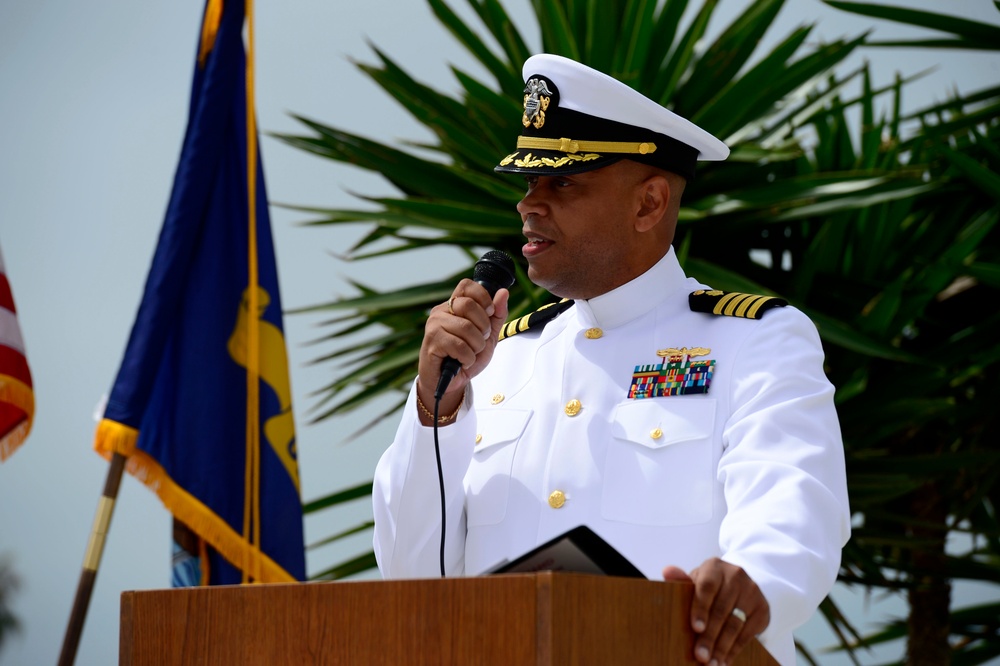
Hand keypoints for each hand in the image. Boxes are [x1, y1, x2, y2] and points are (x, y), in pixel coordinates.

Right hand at [416, 279, 508, 422]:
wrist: (450, 382)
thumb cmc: (466, 356)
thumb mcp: (488, 335)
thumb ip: (497, 315)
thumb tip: (503, 292)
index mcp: (454, 305)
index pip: (466, 286)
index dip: (483, 297)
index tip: (489, 313)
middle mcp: (441, 311)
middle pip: (468, 305)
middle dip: (483, 326)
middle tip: (480, 340)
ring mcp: (434, 325)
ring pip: (466, 327)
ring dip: (476, 346)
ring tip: (470, 354)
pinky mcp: (432, 342)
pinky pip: (459, 346)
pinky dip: (468, 358)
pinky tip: (462, 361)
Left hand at [663, 559, 768, 665]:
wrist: (738, 584)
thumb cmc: (709, 585)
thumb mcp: (695, 580)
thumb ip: (681, 580)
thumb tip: (667, 572)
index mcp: (715, 567)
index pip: (707, 587)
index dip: (701, 608)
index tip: (695, 628)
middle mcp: (736, 576)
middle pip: (721, 610)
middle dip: (710, 636)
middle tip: (701, 656)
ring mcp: (752, 592)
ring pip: (735, 624)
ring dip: (723, 647)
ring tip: (712, 663)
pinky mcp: (762, 609)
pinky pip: (748, 633)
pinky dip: (735, 649)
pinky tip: (725, 660)